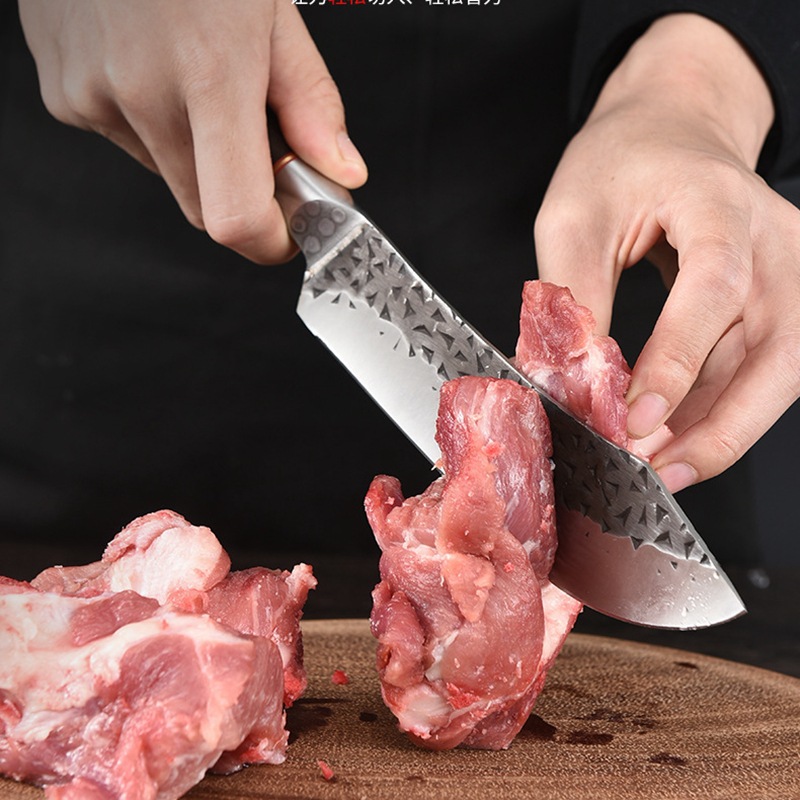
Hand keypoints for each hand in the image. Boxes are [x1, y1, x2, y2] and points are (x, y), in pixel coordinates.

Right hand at [18, 0, 367, 263]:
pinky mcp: (62, 91)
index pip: (236, 219)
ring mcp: (91, 95)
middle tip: (262, 145)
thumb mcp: (273, 9)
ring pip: (168, 175)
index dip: (270, 242)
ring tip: (199, 75)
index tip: (292, 230)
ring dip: (198, 153)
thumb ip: (311, 103)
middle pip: (204, 208)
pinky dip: (155, 123)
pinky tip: (156, 64)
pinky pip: (127, 140)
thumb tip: (341, 172)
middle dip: (242, 195)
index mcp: (208, 72)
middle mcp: (140, 93)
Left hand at [535, 13, 799, 491]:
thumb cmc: (623, 162)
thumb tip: (568, 377)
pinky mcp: (778, 303)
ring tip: (659, 468)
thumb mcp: (574, 214)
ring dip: (720, 431)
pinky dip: (719, 412)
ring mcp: (788, 275)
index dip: (677, 362)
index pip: (713, 290)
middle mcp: (775, 243)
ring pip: (776, 374)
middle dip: (720, 427)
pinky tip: (675, 439)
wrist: (673, 132)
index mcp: (721, 203)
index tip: (634, 421)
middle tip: (658, 472)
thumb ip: (572, 294)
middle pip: (778, 351)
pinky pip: (757, 371)